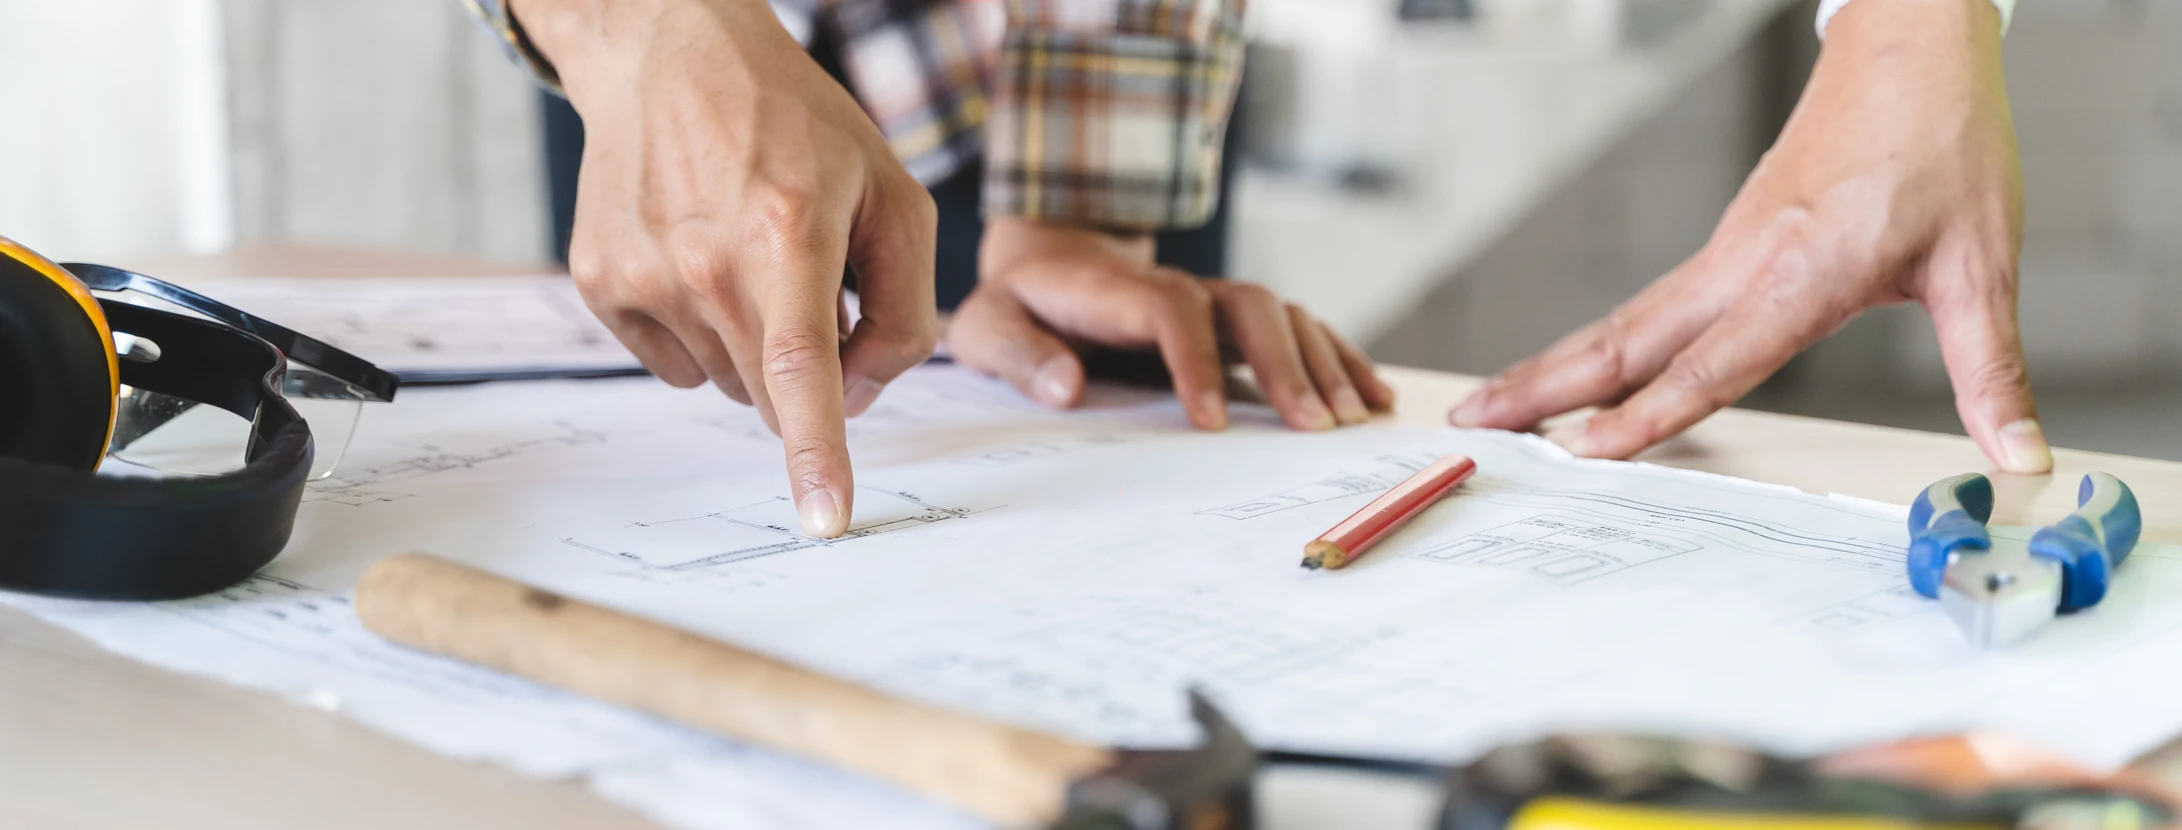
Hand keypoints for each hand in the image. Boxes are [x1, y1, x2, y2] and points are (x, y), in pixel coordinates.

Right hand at [516, 0, 938, 535]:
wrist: (670, 57)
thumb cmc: (798, 126)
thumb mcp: (893, 194)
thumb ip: (906, 308)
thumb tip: (861, 397)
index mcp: (788, 232)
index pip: (804, 365)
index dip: (818, 452)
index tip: (826, 521)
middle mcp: (706, 261)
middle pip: (777, 390)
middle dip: (813, 366)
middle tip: (813, 281)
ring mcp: (643, 275)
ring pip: (730, 382)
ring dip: (756, 345)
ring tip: (750, 252)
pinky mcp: (602, 283)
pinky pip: (677, 363)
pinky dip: (703, 331)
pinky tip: (700, 258)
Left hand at [951, 218, 1392, 428]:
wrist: (1045, 264)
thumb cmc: (1017, 306)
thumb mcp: (988, 327)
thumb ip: (1019, 355)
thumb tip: (1067, 387)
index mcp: (1113, 291)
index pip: (1169, 309)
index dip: (1194, 360)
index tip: (1210, 422)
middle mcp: (1175, 286)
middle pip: (1248, 304)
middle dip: (1285, 364)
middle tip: (1314, 427)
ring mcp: (1210, 300)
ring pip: (1282, 314)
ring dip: (1322, 363)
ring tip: (1351, 420)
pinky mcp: (1231, 322)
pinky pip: (1295, 330)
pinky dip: (1337, 358)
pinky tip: (1371, 397)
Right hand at [1451, 0, 2046, 472]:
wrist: (1912, 52)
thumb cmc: (1944, 143)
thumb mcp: (1984, 265)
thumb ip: (1991, 370)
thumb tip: (2019, 453)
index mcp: (1801, 274)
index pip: (1712, 364)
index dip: (1648, 416)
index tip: (1586, 454)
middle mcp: (1743, 263)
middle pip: (1623, 340)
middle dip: (1542, 387)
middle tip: (1471, 424)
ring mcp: (1725, 253)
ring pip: (1622, 322)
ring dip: (1552, 367)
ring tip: (1491, 406)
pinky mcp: (1728, 247)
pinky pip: (1647, 309)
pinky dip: (1596, 348)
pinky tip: (1575, 375)